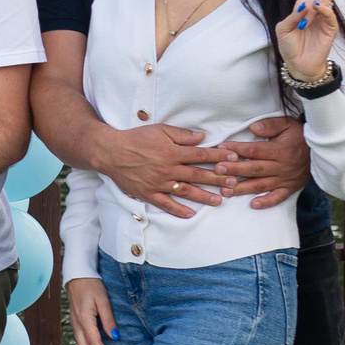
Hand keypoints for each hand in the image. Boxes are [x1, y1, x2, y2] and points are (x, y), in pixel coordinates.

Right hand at [67, 277, 117, 344]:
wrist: (77, 275)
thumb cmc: (91, 285)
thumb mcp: (103, 300)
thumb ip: (108, 319)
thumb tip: (115, 337)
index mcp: (85, 320)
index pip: (95, 343)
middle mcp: (78, 325)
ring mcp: (75, 324)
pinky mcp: (76, 322)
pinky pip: (80, 341)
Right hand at [95, 122, 226, 217]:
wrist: (110, 152)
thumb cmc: (135, 138)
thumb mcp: (159, 130)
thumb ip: (181, 135)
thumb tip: (202, 137)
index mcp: (172, 152)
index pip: (201, 155)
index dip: (219, 157)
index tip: (233, 159)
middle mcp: (167, 169)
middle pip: (197, 175)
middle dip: (218, 179)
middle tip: (233, 184)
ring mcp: (158, 183)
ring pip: (185, 191)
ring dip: (203, 196)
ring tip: (219, 200)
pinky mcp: (148, 193)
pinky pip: (165, 204)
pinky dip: (178, 210)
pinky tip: (190, 214)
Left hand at [227, 116, 312, 209]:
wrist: (321, 150)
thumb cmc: (300, 136)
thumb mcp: (288, 124)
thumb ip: (271, 125)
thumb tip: (253, 127)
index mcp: (281, 150)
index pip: (255, 150)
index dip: (237, 149)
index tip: (221, 148)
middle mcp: (282, 166)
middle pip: (254, 169)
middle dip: (234, 170)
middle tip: (217, 169)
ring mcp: (285, 179)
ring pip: (261, 185)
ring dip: (243, 188)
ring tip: (225, 190)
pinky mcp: (290, 188)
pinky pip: (278, 197)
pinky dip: (266, 202)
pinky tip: (253, 204)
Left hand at [276, 0, 344, 82]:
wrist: (298, 64)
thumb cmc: (289, 46)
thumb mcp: (283, 29)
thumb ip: (293, 15)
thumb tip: (308, 3)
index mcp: (301, 6)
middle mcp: (315, 9)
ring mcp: (324, 18)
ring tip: (311, 7)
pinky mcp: (331, 28)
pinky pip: (330, 15)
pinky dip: (324, 10)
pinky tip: (318, 8)